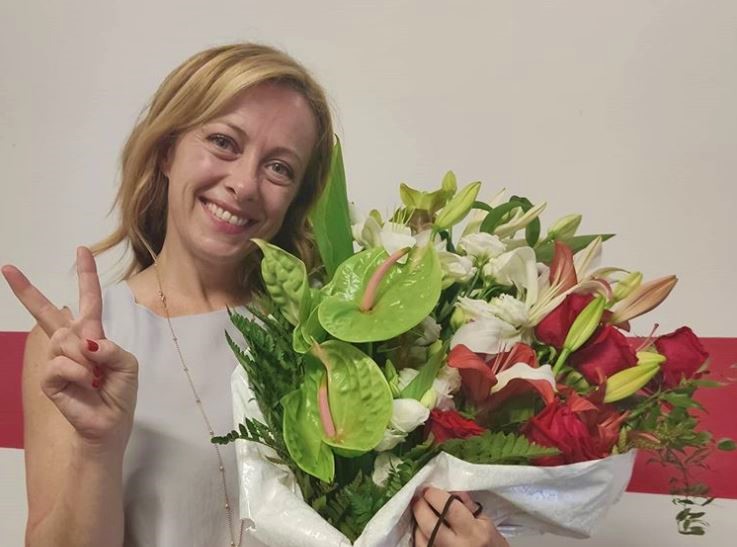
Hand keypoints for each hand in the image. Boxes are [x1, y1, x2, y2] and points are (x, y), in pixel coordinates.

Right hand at [2, 247, 137, 450]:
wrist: (111, 422)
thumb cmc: (120, 391)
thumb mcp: (127, 364)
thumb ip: (111, 348)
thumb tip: (86, 342)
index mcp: (92, 334)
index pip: (88, 299)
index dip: (86, 275)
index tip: (82, 249)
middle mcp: (72, 343)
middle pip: (47, 312)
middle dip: (26, 291)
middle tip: (8, 268)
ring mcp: (57, 360)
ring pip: (64, 340)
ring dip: (86, 358)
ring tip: (95, 375)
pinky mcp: (49, 379)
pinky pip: (60, 363)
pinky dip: (79, 372)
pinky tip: (87, 383)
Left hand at [412, 487, 507, 546]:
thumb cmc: (490, 543)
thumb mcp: (485, 521)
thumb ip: (466, 504)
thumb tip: (448, 489)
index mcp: (474, 532)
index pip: (450, 510)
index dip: (435, 496)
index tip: (428, 488)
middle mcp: (457, 546)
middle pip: (430, 526)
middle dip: (420, 507)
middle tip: (418, 496)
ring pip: (421, 537)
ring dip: (418, 521)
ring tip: (421, 511)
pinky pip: (420, 546)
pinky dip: (418, 534)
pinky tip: (422, 527)